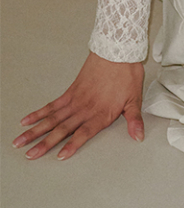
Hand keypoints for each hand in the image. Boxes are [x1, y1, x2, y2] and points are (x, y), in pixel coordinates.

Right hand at [19, 57, 144, 158]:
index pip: (83, 133)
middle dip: (44, 143)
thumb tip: (138, 136)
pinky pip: (51, 105)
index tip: (59, 156)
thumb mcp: (135, 99)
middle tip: (31, 154)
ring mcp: (75, 100)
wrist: (116, 51)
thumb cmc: (126, 73)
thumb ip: (134, 120)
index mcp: (101, 113)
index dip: (71, 145)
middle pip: (61, 129)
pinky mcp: (70, 92)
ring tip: (21, 141)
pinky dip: (39, 113)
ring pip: (52, 119)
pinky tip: (28, 120)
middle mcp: (85, 109)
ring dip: (36, 131)